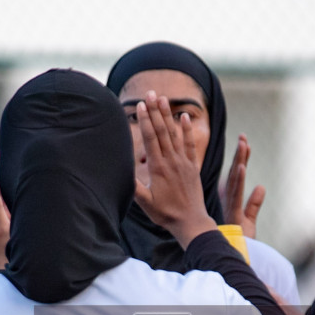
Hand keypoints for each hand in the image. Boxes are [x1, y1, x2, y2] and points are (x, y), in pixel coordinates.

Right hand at [133, 92, 218, 247]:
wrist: (191, 222)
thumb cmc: (166, 214)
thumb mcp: (146, 203)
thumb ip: (134, 187)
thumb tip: (121, 171)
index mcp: (158, 168)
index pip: (151, 138)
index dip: (145, 120)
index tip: (140, 105)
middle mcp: (171, 161)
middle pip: (162, 131)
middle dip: (155, 111)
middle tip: (150, 93)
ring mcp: (183, 162)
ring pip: (174, 134)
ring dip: (168, 115)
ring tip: (163, 98)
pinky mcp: (192, 166)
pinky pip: (189, 144)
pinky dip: (186, 130)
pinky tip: (184, 116)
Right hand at [221, 134, 265, 238]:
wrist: (230, 260)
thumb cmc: (239, 244)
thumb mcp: (249, 222)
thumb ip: (254, 204)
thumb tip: (261, 186)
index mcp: (232, 202)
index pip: (238, 177)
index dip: (241, 160)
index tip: (245, 143)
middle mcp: (230, 203)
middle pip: (236, 175)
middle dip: (240, 155)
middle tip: (243, 136)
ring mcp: (231, 209)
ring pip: (235, 181)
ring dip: (239, 162)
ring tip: (243, 144)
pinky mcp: (234, 217)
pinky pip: (236, 196)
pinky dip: (239, 181)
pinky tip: (242, 167)